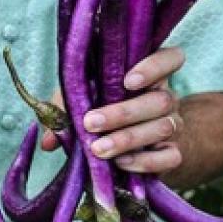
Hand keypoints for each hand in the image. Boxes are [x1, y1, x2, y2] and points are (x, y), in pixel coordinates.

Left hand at [42, 47, 185, 175]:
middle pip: (160, 100)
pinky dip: (144, 161)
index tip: (127, 80)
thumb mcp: (83, 103)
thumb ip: (67, 112)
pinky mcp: (174, 152)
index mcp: (149, 75)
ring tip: (98, 149)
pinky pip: (170, 157)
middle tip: (90, 123)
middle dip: (122, 113)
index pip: (171, 59)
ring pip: (162, 127)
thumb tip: (48, 141)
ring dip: (127, 139)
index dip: (155, 66)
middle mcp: (167, 97)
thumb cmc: (104, 111)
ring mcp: (174, 125)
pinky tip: (120, 163)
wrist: (136, 145)